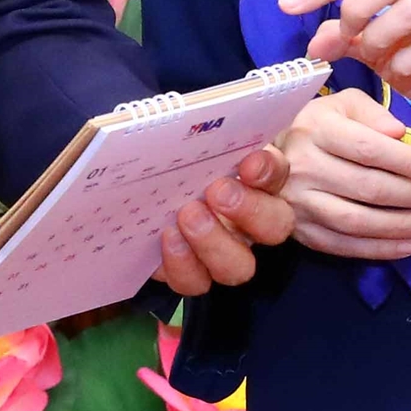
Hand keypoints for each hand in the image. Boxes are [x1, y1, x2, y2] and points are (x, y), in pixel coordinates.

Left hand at [151, 143, 295, 297]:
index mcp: (254, 181)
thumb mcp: (186, 144)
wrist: (135, 188)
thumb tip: (204, 128)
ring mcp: (221, 252)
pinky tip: (165, 238)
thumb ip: (206, 136)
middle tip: (218, 192)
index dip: (268, 171)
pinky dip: (180, 264)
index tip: (249, 163)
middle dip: (251, 210)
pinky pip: (193, 281)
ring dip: (214, 244)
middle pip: (274, 228)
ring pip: (238, 267)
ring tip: (187, 217)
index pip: (276, 174)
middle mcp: (248, 222)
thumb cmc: (167, 161)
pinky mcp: (190, 271)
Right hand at [271, 87, 410, 259]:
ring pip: (356, 221)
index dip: (408, 162)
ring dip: (401, 225)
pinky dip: (379, 249)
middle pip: (368, 187)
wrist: (261, 156)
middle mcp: (304, 167)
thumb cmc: (315, 125)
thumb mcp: (341, 104)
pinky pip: (343, 245)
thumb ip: (372, 112)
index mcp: (316, 130)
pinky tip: (409, 245)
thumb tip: (399, 134)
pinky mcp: (300, 230)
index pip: (369, 150)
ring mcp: (299, 203)